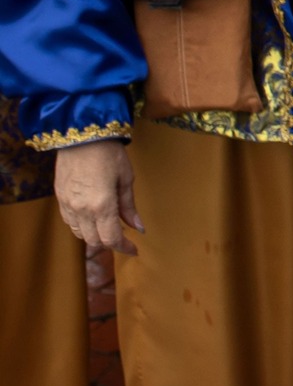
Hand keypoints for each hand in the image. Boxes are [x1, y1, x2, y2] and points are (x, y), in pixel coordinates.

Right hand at [55, 140, 140, 255]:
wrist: (82, 136)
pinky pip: (70, 222)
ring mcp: (67, 206)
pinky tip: (93, 219)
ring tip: (109, 228)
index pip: (111, 239)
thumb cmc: (109, 154)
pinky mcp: (59, 199)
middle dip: (110, 243)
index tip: (134, 249)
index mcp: (101, 206)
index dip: (124, 247)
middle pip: (94, 240)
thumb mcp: (126, 179)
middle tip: (124, 238)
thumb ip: (129, 207)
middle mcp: (81, 210)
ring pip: (80, 234)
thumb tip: (139, 228)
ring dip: (95, 236)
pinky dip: (82, 227)